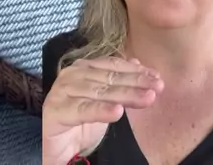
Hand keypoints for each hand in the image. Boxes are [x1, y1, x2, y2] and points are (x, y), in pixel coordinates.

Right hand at [42, 56, 163, 164]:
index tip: (157, 77)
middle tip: (158, 87)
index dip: (135, 71)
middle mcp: (70, 75)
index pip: (112, 66)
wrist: (59, 149)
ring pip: (99, 92)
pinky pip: (83, 110)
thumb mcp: (105, 102)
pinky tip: (118, 112)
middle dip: (135, 82)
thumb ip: (118, 82)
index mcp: (82, 68)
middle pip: (108, 78)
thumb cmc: (81, 123)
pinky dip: (101, 110)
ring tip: (147, 98)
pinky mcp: (55, 110)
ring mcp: (61, 91)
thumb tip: (138, 63)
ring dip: (125, 95)